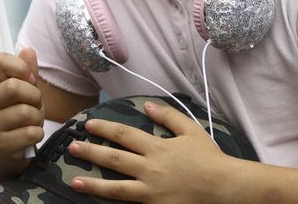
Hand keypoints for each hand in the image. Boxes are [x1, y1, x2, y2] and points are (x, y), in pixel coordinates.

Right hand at [0, 47, 43, 180]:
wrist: (9, 155)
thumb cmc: (19, 119)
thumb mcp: (26, 94)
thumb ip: (28, 73)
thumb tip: (28, 49)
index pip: (0, 60)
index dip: (20, 66)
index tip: (29, 79)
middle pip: (14, 87)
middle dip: (35, 96)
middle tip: (35, 105)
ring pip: (26, 112)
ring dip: (38, 118)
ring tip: (32, 123)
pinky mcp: (0, 145)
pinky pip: (30, 133)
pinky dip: (38, 134)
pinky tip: (30, 137)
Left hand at [67, 100, 239, 203]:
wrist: (225, 188)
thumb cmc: (210, 159)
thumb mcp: (191, 131)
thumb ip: (168, 116)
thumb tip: (148, 104)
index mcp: (157, 148)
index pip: (124, 135)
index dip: (104, 129)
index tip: (88, 125)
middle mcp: (150, 169)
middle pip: (114, 159)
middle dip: (90, 152)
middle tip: (72, 147)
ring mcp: (152, 192)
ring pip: (116, 189)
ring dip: (93, 184)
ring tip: (74, 182)